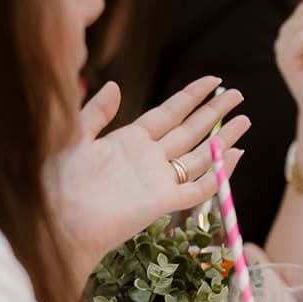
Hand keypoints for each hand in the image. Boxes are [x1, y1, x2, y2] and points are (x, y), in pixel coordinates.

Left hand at [47, 77, 250, 275]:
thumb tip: (113, 85)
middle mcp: (149, 158)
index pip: (169, 112)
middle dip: (214, 112)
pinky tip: (234, 156)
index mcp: (129, 140)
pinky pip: (198, 188)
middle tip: (237, 94)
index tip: (212, 81)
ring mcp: (158, 181)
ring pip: (200, 156)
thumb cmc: (56, 182)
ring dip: (223, 139)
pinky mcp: (162, 203)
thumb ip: (95, 113)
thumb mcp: (72, 137)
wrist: (57, 220)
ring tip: (245, 120)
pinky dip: (218, 174)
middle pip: (190, 130)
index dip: (191, 96)